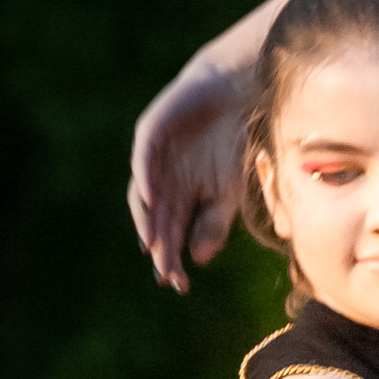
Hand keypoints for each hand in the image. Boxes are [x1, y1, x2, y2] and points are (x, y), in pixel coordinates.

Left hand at [128, 59, 248, 292]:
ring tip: (151, 244)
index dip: (173, 258)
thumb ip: (214, 225)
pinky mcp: (150, 134)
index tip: (179, 284)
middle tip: (163, 271)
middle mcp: (162, 183)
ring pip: (142, 195)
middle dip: (159, 247)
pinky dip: (144, 178)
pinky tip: (149, 198)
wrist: (235, 94)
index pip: (172, 234)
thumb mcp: (229, 194)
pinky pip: (143, 159)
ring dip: (146, 220)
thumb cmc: (233, 145)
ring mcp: (153, 159)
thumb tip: (198, 259)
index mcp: (180, 199)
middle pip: (155, 221)